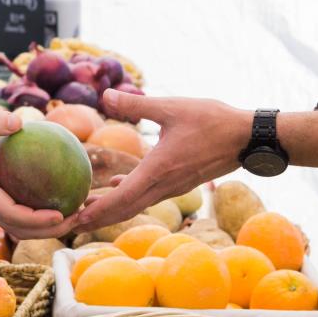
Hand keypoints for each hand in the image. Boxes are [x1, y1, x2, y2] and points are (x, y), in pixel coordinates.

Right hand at [0, 108, 74, 239]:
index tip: (62, 213)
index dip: (38, 220)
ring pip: (18, 223)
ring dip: (46, 222)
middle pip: (21, 228)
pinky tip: (54, 187)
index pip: (12, 214)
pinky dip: (36, 207)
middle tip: (80, 215)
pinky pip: (15, 208)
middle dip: (51, 228)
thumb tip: (20, 121)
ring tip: (75, 206)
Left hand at [70, 91, 248, 232]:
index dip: (97, 211)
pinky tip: (118, 184)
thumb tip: (105, 95)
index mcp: (158, 170)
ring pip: (137, 204)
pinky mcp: (180, 182)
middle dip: (97, 216)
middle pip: (125, 209)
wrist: (247, 138)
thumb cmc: (213, 121)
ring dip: (112, 207)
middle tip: (70, 220)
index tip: (75, 220)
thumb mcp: (172, 107)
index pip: (122, 199)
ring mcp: (174, 187)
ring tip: (87, 206)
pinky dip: (129, 196)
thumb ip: (137, 105)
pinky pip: (148, 195)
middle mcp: (164, 185)